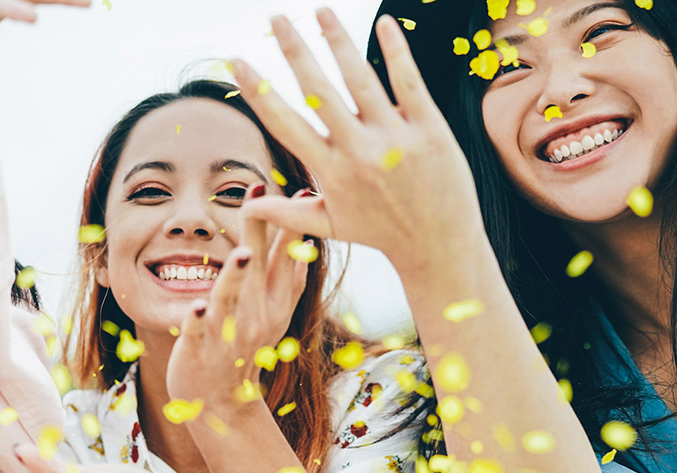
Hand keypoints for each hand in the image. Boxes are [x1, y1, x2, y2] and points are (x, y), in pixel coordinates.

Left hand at [165, 189, 310, 405]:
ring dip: (235, 278)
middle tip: (260, 195)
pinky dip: (200, 320)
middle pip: (259, 269)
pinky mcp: (200, 350)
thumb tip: (304, 234)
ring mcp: (229, 334)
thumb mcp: (273, 310)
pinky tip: (199, 306)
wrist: (221, 401)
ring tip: (240, 254)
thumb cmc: (242, 343)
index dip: (292, 227)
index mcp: (275, 303)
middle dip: (260, 232)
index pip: (288, 259)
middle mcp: (257, 316)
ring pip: (232, 300)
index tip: (300, 193)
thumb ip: (285, 273)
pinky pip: (200, 332)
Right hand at [231, 10, 484, 268]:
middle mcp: (358, 152)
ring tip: (321, 11)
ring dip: (338, 40)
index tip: (237, 61)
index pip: (283, 122)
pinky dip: (396, 51)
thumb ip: (284, 212)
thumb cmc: (381, 232)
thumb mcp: (329, 225)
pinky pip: (408, 82)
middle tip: (276, 18)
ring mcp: (394, 139)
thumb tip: (244, 206)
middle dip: (294, 50)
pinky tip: (385, 22)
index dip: (257, 89)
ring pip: (360, 79)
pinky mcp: (429, 129)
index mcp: (329, 171)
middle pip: (318, 90)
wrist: (439, 245)